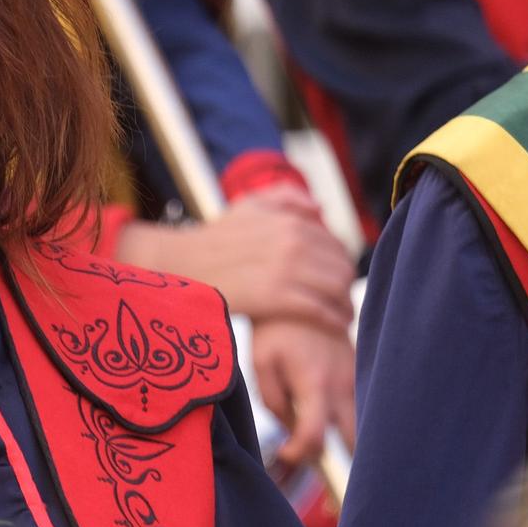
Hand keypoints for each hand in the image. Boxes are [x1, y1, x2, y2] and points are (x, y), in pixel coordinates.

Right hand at [122, 189, 355, 330]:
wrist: (180, 264)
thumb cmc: (212, 240)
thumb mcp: (247, 207)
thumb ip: (284, 200)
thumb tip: (319, 210)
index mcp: (290, 221)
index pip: (335, 245)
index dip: (342, 264)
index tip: (340, 280)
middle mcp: (293, 241)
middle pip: (341, 267)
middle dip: (347, 286)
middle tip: (344, 302)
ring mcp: (286, 269)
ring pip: (336, 288)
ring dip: (345, 305)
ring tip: (344, 317)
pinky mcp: (276, 296)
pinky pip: (319, 309)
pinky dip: (333, 319)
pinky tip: (335, 326)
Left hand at [252, 317, 356, 471]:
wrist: (308, 293)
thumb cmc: (277, 330)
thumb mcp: (262, 363)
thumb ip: (274, 401)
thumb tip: (290, 429)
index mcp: (315, 385)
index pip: (315, 438)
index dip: (300, 454)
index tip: (285, 452)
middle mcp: (343, 387)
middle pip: (355, 443)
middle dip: (340, 464)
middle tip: (319, 466)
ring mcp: (357, 380)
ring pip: (364, 428)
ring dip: (350, 445)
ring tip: (328, 449)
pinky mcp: (361, 374)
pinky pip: (363, 409)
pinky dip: (353, 423)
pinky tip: (336, 424)